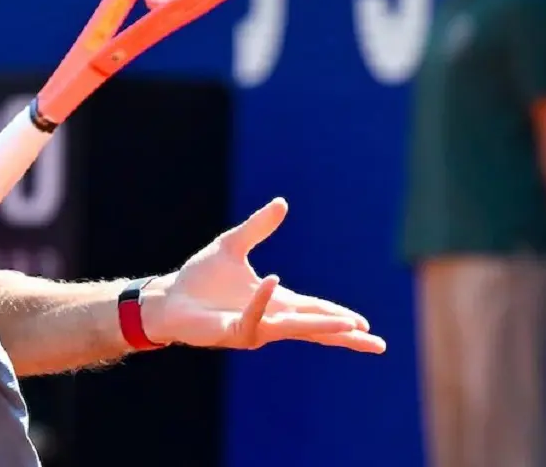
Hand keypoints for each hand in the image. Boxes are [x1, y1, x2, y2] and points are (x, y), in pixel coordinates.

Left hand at [142, 198, 385, 352]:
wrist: (169, 296)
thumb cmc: (200, 278)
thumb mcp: (232, 244)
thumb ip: (258, 227)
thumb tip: (282, 202)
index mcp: (275, 300)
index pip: (314, 309)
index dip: (338, 316)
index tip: (365, 324)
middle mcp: (268, 318)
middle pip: (314, 328)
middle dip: (344, 334)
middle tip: (376, 342)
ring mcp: (252, 327)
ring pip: (293, 329)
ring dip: (321, 326)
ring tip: (350, 325)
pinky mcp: (231, 332)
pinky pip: (253, 320)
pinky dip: (263, 302)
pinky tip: (272, 282)